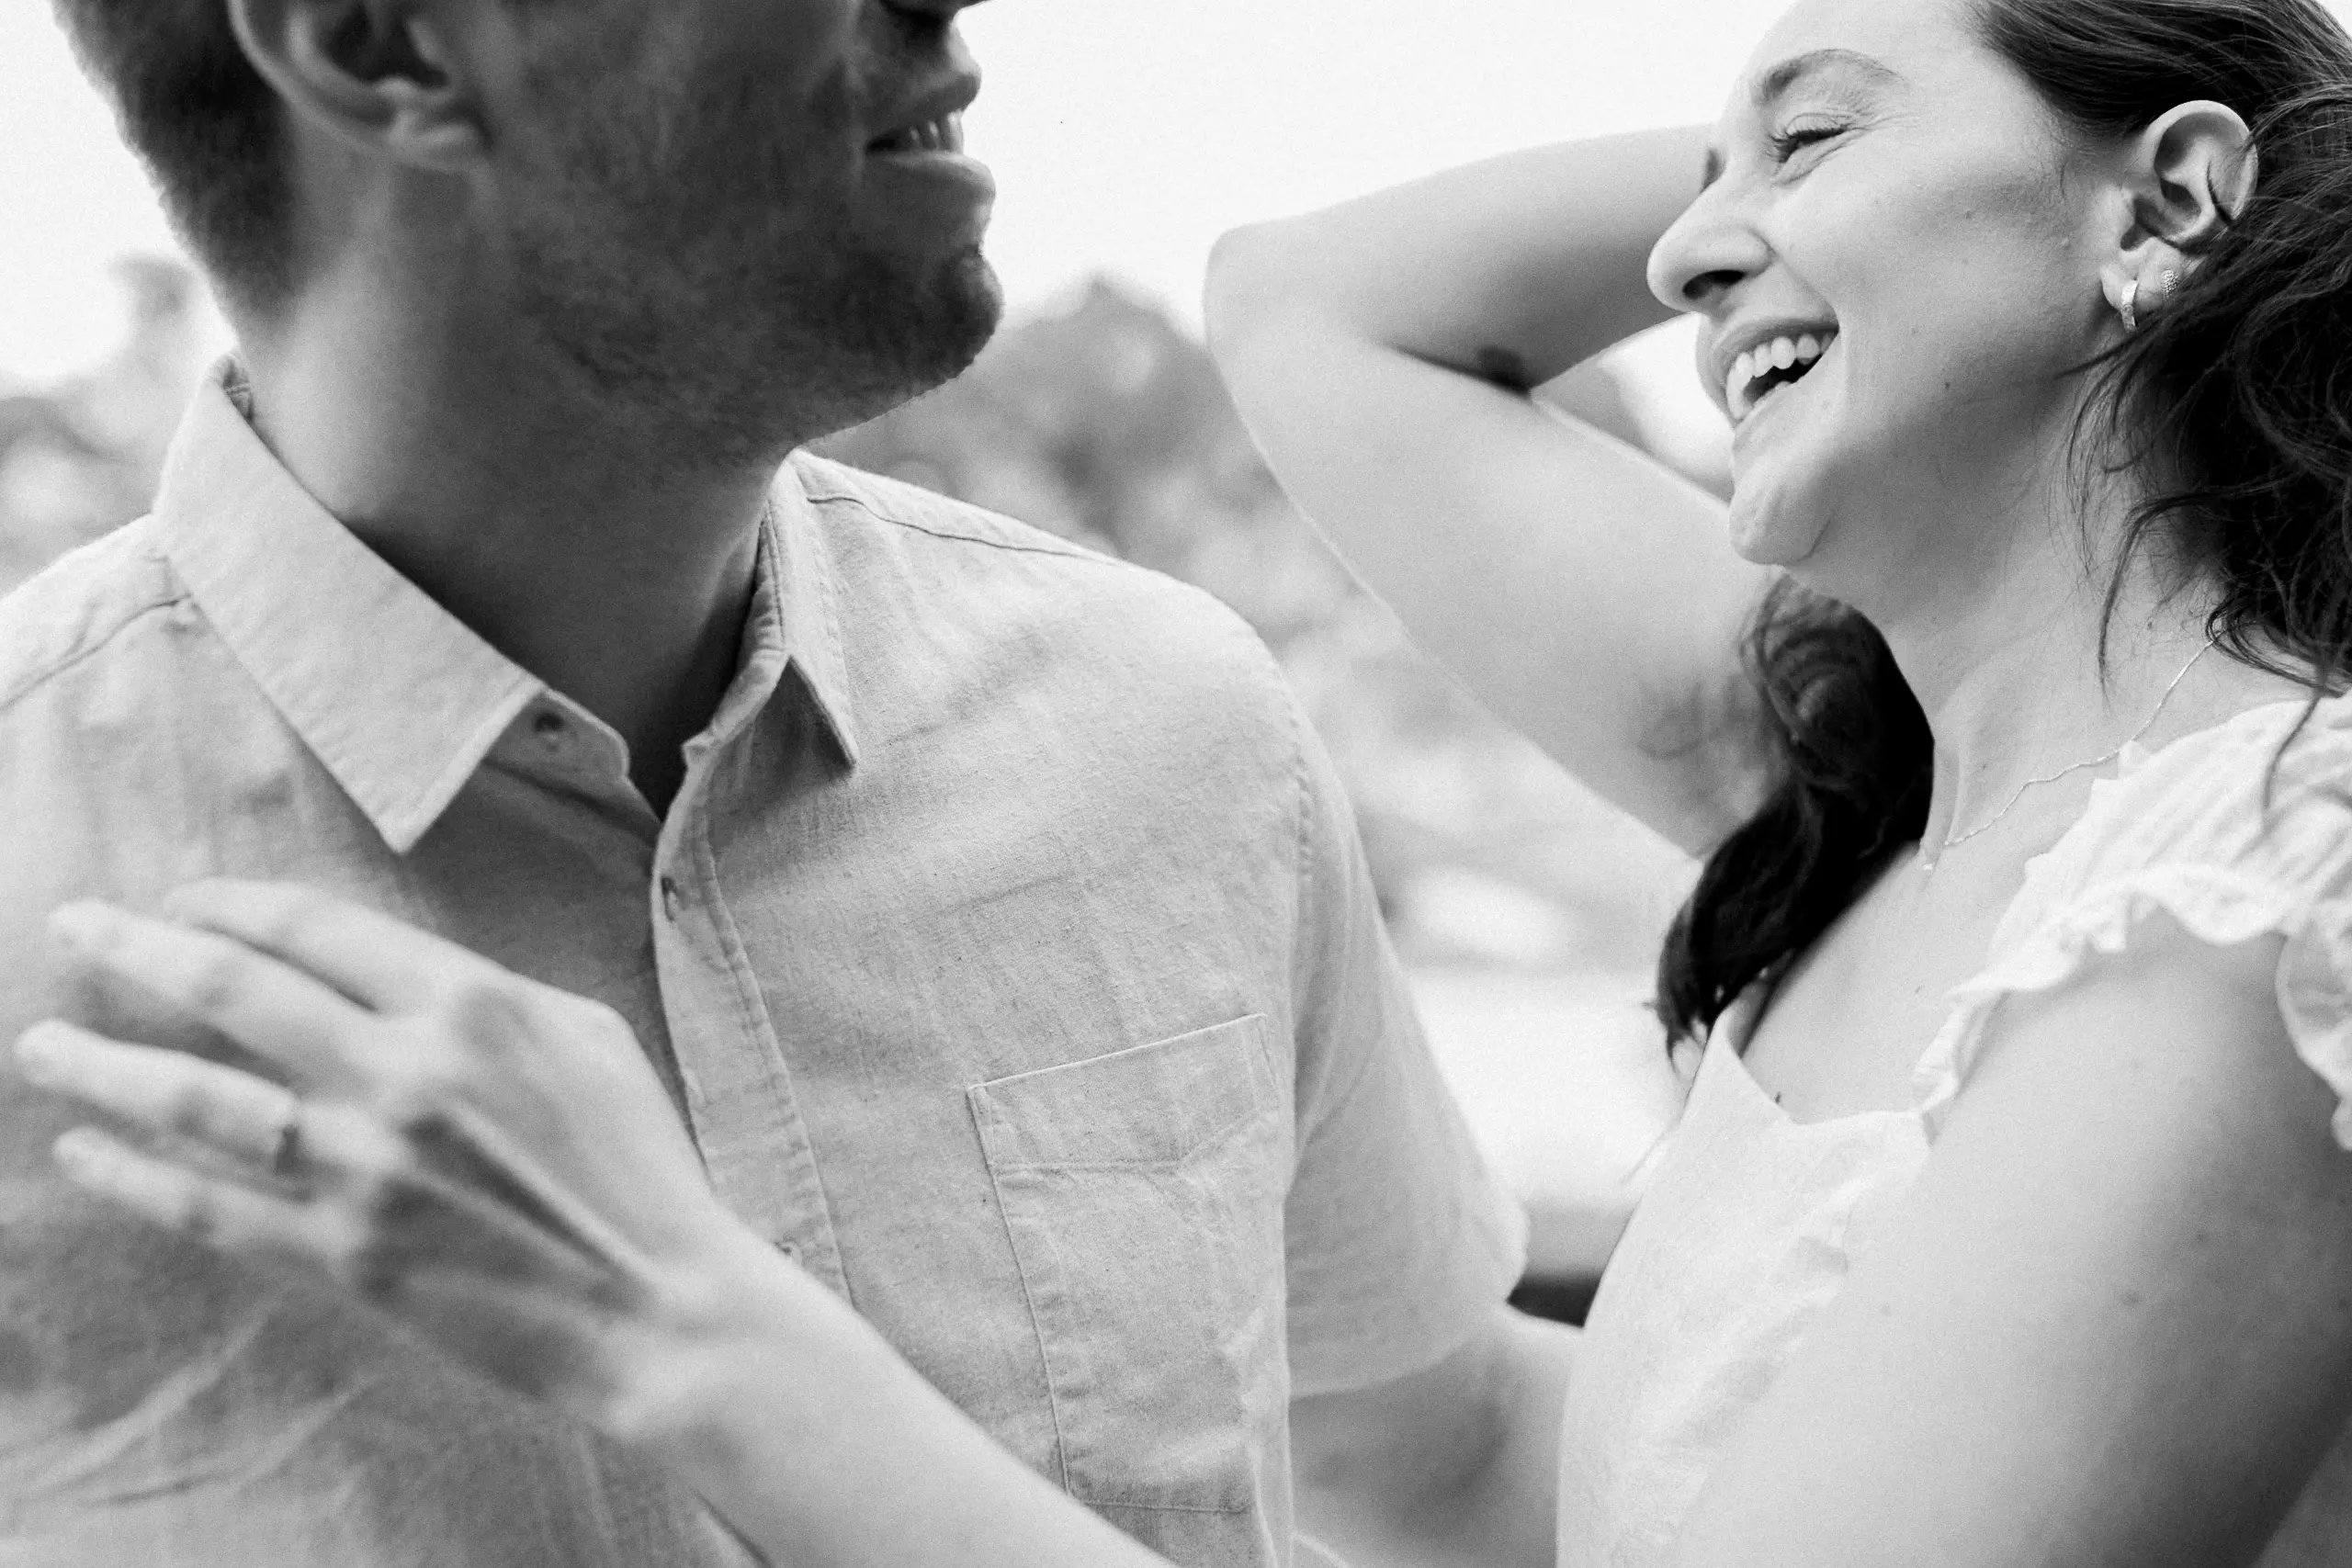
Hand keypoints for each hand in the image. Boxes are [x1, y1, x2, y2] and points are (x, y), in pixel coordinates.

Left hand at [13, 880, 773, 1431]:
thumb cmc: (634, 1164)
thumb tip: (386, 971)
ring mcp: (366, 1167)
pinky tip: (86, 1151)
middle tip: (73, 929)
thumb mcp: (583, 1035)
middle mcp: (405, 1072)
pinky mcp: (345, 1253)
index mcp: (470, 1003)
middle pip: (233, 987)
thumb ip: (481, 994)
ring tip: (44, 1046)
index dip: (227, 904)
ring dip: (104, 1065)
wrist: (655, 1304)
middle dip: (133, 948)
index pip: (311, 927)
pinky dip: (136, 1177)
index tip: (179, 899)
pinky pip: (213, 1207)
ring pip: (197, 1098)